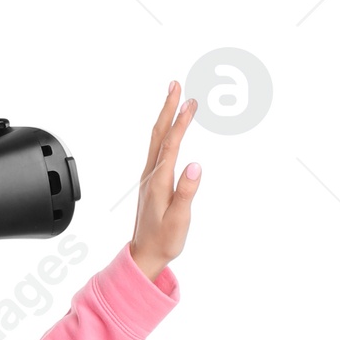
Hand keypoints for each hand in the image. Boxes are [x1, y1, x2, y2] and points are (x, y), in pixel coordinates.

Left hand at [129, 82, 200, 280]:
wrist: (144, 254)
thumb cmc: (163, 241)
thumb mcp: (179, 220)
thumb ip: (186, 193)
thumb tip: (194, 166)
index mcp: (158, 182)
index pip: (171, 144)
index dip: (181, 122)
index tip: (190, 102)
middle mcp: (151, 175)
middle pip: (159, 134)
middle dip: (168, 108)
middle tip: (175, 84)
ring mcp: (149, 177)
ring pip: (156, 139)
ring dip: (165, 116)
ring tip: (173, 96)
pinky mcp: (151, 181)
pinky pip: (158, 148)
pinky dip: (164, 131)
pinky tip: (169, 128)